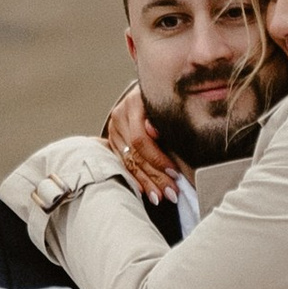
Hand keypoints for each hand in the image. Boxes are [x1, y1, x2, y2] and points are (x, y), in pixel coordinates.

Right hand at [102, 83, 181, 202]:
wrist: (151, 91)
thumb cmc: (166, 98)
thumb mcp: (168, 102)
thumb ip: (162, 118)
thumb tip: (154, 132)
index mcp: (134, 103)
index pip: (141, 138)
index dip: (158, 158)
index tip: (175, 173)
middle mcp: (120, 115)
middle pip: (135, 153)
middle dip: (155, 176)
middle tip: (171, 193)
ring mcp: (114, 128)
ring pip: (128, 161)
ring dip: (145, 182)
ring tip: (160, 197)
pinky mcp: (112, 139)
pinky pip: (123, 162)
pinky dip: (134, 178)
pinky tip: (143, 191)